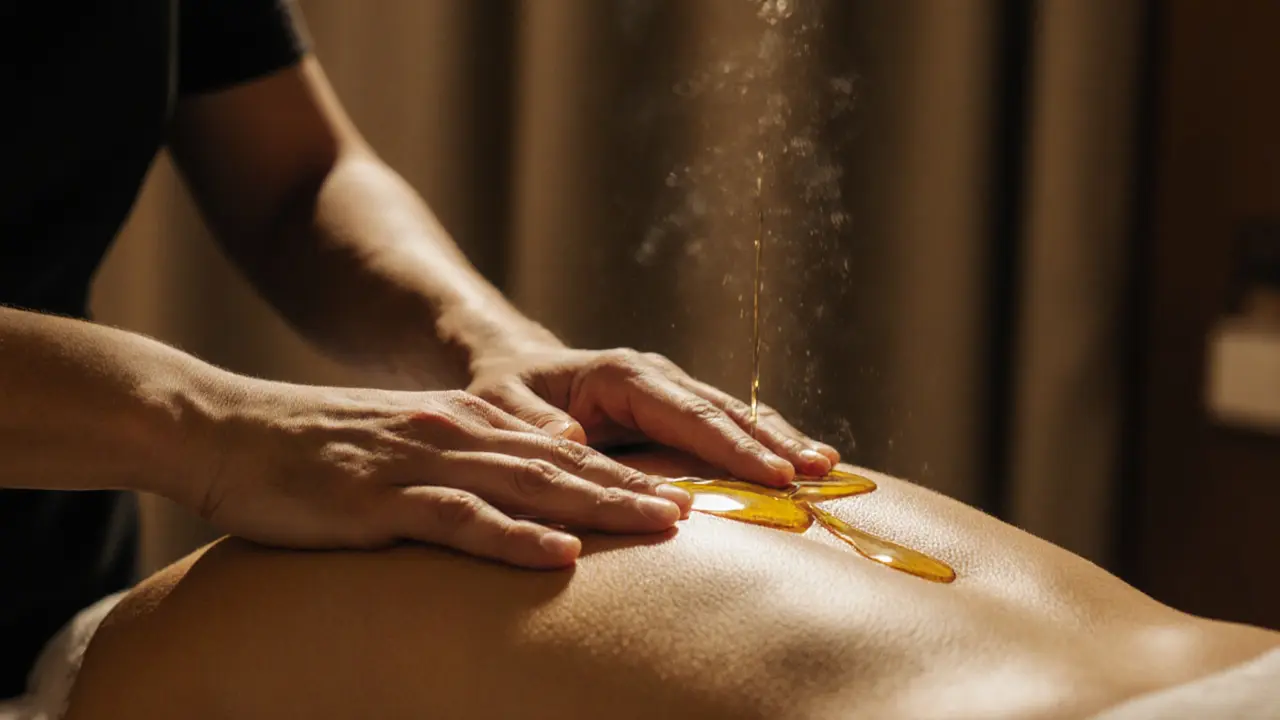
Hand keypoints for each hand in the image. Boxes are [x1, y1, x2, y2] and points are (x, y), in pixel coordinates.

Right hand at [181, 378, 692, 568]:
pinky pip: (460, 520)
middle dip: (634, 489)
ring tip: (659, 525)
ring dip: (599, 507)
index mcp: (466, 424)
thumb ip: (463, 468)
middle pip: (564, 465)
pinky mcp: (380, 500)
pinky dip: (514, 538)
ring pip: (528, 485)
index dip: (625, 473)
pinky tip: (559, 554)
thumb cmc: (318, 453)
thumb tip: (517, 503)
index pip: (562, 451)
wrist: (229, 431)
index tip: (680, 494)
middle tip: (697, 511)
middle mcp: (456, 435)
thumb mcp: (404, 449)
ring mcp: (420, 464)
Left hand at [467, 346, 839, 487]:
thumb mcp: (501, 405)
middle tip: (818, 471)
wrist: (513, 368)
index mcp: (619, 375)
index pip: (686, 412)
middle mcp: (654, 376)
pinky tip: (800, 462)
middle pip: (722, 410)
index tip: (772, 473)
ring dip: (778, 439)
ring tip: (826, 467)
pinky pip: (726, 424)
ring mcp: (670, 389)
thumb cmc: (505, 390)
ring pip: (734, 413)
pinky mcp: (677, 408)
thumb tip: (574, 443)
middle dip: (771, 440)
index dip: (730, 443)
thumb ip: (532, 424)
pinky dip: (763, 442)